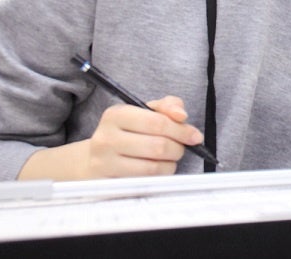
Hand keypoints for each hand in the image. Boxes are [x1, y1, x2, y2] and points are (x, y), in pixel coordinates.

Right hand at [81, 96, 202, 177]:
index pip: (157, 123)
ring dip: (170, 164)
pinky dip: (158, 177)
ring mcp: (103, 164)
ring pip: (153, 167)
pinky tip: (158, 170)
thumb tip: (181, 115)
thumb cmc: (127, 132)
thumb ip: (168, 106)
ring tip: (169, 159)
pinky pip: (144, 183)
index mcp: (115, 115)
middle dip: (177, 148)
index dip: (181, 130)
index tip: (195, 136)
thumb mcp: (145, 112)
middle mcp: (105, 139)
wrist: (95, 159)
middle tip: (180, 148)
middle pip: (158, 146)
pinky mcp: (107, 185)